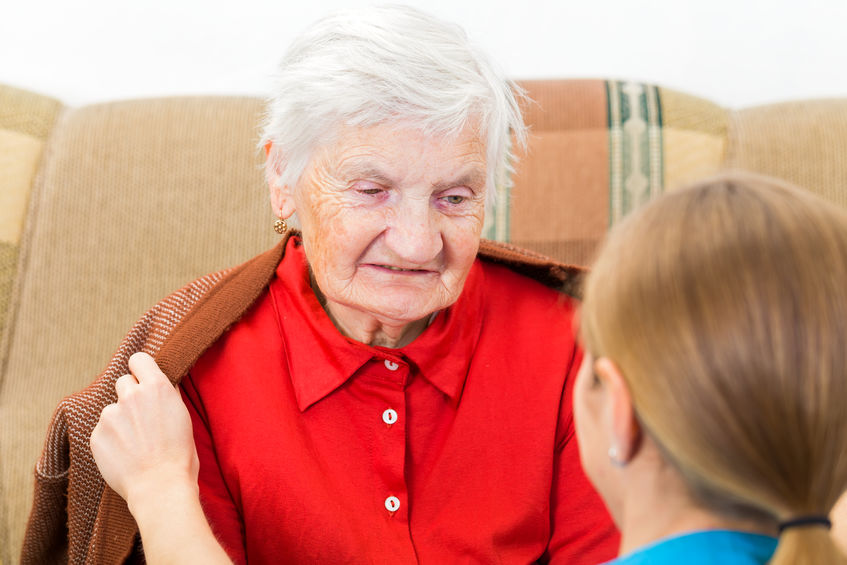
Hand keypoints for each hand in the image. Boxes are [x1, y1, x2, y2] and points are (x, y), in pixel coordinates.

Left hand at [90, 352, 198, 507]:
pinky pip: (103, 430)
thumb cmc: (180, 455)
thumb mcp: (183, 417)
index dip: (140, 370)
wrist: (160, 486)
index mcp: (157, 388)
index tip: (142, 380)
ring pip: (112, 409)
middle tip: (141, 418)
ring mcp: (110, 415)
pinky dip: (111, 440)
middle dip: (130, 396)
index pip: (138, 359)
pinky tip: (124, 454)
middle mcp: (131, 396)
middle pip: (123, 382)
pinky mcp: (97, 435)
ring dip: (120, 420)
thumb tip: (159, 384)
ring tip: (134, 443)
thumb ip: (167, 396)